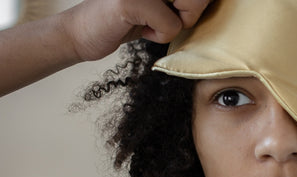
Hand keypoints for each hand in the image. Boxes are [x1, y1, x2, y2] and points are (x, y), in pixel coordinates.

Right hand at [63, 0, 210, 60]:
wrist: (82, 33)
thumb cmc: (126, 19)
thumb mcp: (161, 3)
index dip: (196, 3)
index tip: (178, 8)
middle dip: (192, 10)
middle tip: (168, 16)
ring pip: (191, 5)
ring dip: (176, 23)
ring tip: (152, 21)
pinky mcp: (131, 1)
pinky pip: (172, 26)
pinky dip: (160, 36)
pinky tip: (138, 29)